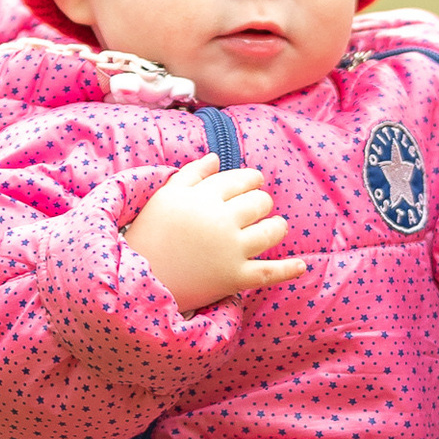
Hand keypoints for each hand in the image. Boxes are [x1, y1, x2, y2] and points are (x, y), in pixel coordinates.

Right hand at [123, 159, 307, 311]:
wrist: (136, 280)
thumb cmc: (149, 235)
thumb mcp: (165, 197)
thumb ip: (192, 174)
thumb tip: (217, 158)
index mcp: (203, 197)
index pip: (241, 179)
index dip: (250, 180)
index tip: (252, 184)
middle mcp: (220, 220)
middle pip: (260, 202)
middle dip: (261, 203)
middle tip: (257, 209)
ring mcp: (230, 250)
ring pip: (271, 231)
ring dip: (277, 227)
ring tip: (275, 228)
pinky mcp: (234, 278)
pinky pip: (269, 272)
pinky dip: (288, 270)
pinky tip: (302, 265)